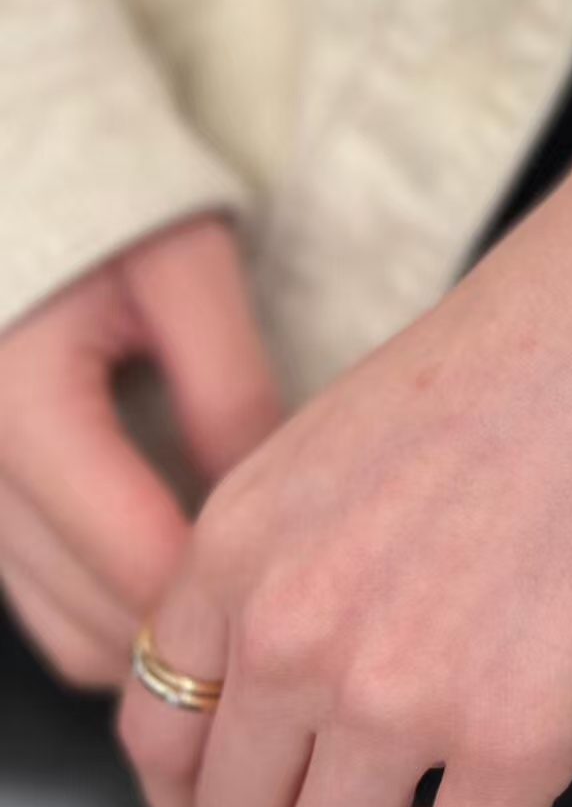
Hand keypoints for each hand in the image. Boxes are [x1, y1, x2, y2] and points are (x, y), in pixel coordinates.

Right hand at [0, 215, 281, 690]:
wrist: (16, 171)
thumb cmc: (104, 193)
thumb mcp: (184, 267)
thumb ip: (228, 385)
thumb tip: (274, 507)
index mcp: (22, 403)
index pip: (133, 559)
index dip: (226, 600)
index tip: (307, 591)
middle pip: (90, 622)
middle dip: (191, 635)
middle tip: (289, 604)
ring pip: (58, 629)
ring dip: (146, 629)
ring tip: (244, 589)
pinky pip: (37, 593)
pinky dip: (105, 600)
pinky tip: (179, 561)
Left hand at [115, 0, 571, 806]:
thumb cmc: (518, 357)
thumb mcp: (334, 450)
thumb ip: (283, 567)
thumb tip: (289, 692)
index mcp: (234, 546)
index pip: (155, 734)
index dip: (211, 779)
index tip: (275, 780)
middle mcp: (290, 629)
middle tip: (373, 795)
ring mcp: (400, 690)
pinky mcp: (523, 734)